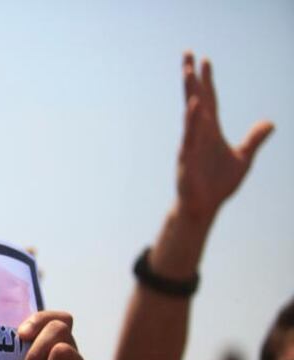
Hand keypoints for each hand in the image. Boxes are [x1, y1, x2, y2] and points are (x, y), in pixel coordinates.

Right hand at [176, 52, 272, 222]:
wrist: (203, 207)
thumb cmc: (218, 184)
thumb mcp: (243, 158)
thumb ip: (254, 139)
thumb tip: (271, 123)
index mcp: (211, 131)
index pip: (210, 100)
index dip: (208, 80)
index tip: (205, 60)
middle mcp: (199, 132)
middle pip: (196, 98)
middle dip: (192, 77)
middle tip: (187, 54)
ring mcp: (192, 143)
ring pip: (191, 112)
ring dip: (190, 91)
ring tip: (187, 72)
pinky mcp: (188, 157)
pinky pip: (191, 135)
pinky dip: (193, 120)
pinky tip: (195, 105)